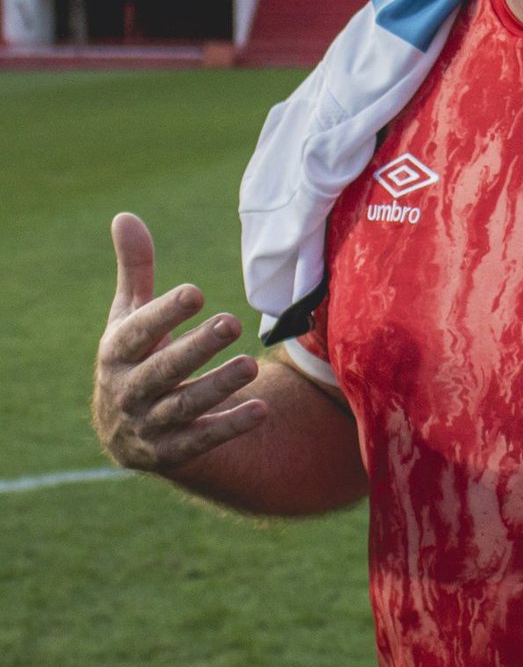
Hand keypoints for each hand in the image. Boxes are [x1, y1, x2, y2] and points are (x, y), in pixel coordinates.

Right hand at [93, 213, 266, 470]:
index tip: (196, 292)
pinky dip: (229, 427)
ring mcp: (149, 424)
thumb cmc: (135, 357)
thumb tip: (125, 215)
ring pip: (183, 406)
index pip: (138, 332)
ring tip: (251, 364)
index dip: (164, 313)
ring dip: (217, 386)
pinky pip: (201, 441)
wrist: (123, 433)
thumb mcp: (129, 317)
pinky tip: (262, 409)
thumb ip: (135, 270)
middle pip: (162, 370)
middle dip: (196, 348)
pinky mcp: (172, 451)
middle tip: (232, 322)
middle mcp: (128, 391)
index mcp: (116, 353)